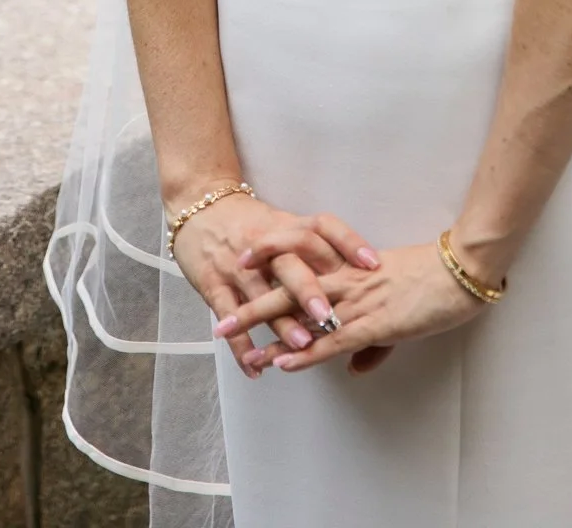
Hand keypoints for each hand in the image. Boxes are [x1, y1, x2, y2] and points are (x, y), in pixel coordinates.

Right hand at [176, 197, 379, 378]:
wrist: (199, 204)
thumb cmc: (248, 221)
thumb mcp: (282, 224)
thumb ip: (312, 249)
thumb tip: (356, 276)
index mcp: (286, 225)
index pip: (322, 226)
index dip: (348, 242)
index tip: (372, 264)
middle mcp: (264, 243)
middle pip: (290, 263)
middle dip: (310, 291)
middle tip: (331, 316)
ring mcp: (236, 264)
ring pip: (260, 292)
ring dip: (281, 321)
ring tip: (302, 345)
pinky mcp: (211, 282)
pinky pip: (226, 312)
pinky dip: (240, 343)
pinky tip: (255, 367)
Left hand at [216, 239, 484, 376]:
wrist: (461, 269)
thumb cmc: (434, 279)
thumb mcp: (397, 304)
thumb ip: (372, 337)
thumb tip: (354, 366)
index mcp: (352, 266)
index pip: (302, 258)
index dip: (270, 258)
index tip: (241, 264)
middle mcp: (348, 278)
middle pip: (289, 286)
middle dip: (253, 303)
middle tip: (221, 315)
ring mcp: (359, 299)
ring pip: (303, 313)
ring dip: (269, 332)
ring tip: (239, 347)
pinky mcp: (375, 321)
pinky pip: (333, 339)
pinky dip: (306, 352)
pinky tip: (284, 361)